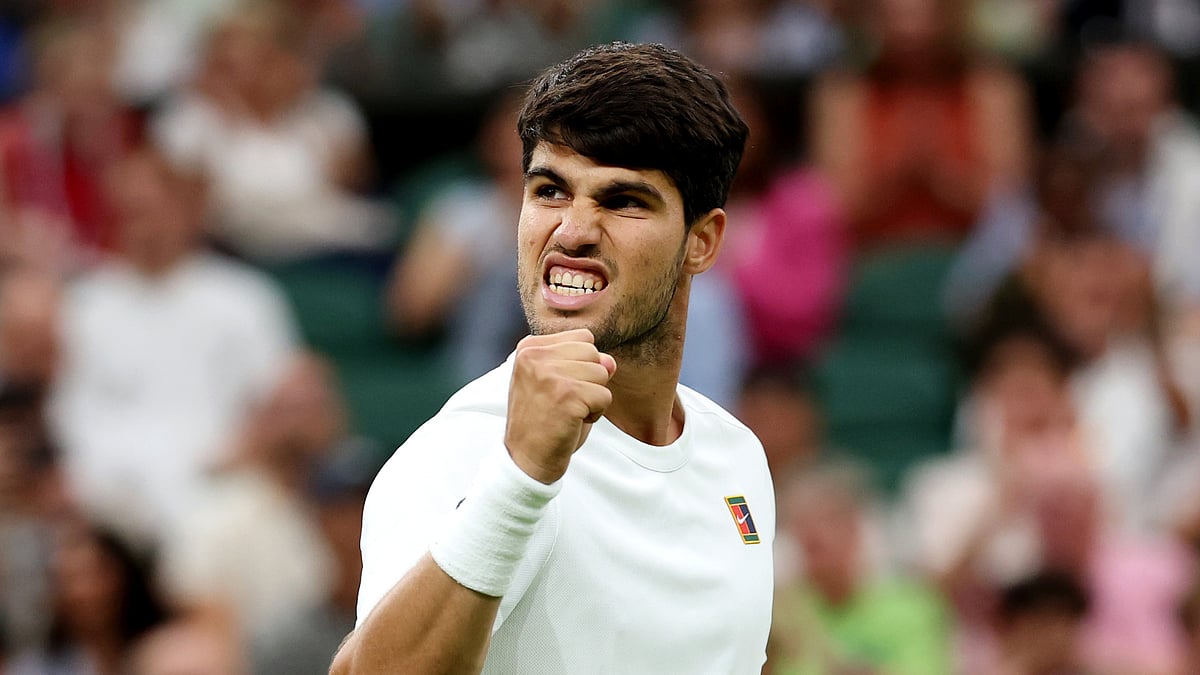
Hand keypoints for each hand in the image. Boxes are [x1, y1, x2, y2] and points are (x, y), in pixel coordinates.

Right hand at [504, 329, 616, 483]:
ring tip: (567, 412)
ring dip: (593, 397)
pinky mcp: (566, 394)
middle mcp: (535, 356)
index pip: (582, 338)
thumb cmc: (543, 421)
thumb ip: (584, 365)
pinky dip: (596, 414)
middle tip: (564, 402)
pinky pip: (605, 396)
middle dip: (590, 380)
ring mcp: (550, 374)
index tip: (558, 388)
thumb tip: (610, 361)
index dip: (581, 365)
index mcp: (529, 347)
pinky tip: (572, 422)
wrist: (525, 460)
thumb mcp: (560, 384)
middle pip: (594, 353)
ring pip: (602, 373)